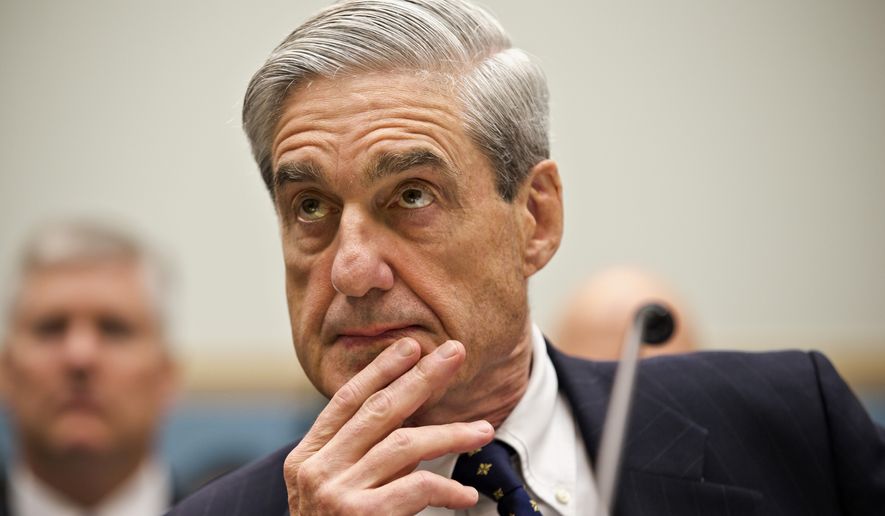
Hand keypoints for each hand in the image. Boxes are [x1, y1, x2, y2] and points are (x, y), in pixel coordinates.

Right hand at [284, 338, 494, 514]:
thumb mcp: (331, 493)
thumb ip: (358, 460)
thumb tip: (410, 424)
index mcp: (305, 458)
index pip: (345, 401)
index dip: (380, 370)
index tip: (410, 346)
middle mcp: (315, 471)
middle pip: (379, 411)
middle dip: (421, 378)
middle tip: (454, 354)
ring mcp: (335, 495)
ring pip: (405, 444)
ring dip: (450, 433)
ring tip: (483, 430)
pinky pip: (415, 489)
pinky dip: (445, 487)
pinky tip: (465, 493)